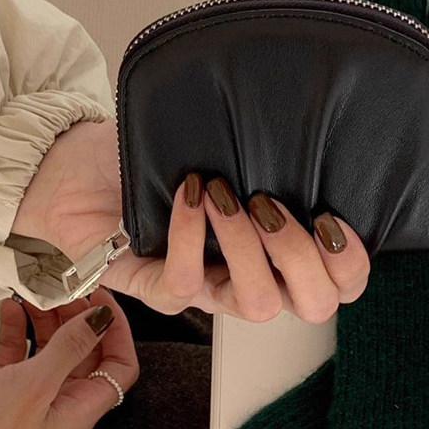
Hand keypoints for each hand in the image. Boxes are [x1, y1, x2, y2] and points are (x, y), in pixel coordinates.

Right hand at [0, 288, 138, 428]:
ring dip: (47, 319)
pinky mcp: (2, 389)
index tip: (103, 299)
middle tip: (66, 289)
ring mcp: (31, 395)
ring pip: (51, 348)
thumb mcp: (37, 384)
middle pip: (85, 351)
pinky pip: (18, 352)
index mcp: (80, 408)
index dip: (118, 331)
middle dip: (79, 317)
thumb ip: (71, 347)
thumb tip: (103, 317)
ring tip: (37, 292)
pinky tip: (9, 307)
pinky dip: (17, 328)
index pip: (119, 366)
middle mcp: (61, 402)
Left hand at [12, 118, 369, 322]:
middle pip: (310, 306)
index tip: (334, 217)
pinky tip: (188, 194)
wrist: (78, 169)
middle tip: (273, 207)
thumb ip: (259, 148)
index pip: (336, 282)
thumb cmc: (155, 154)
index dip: (350, 264)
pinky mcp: (157, 290)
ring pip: (255, 304)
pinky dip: (190, 234)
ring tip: (228, 195)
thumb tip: (300, 123)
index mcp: (274, 247)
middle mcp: (247, 274)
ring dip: (249, 247)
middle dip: (304, 259)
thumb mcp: (218, 144)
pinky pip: (185, 282)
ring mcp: (204, 287)